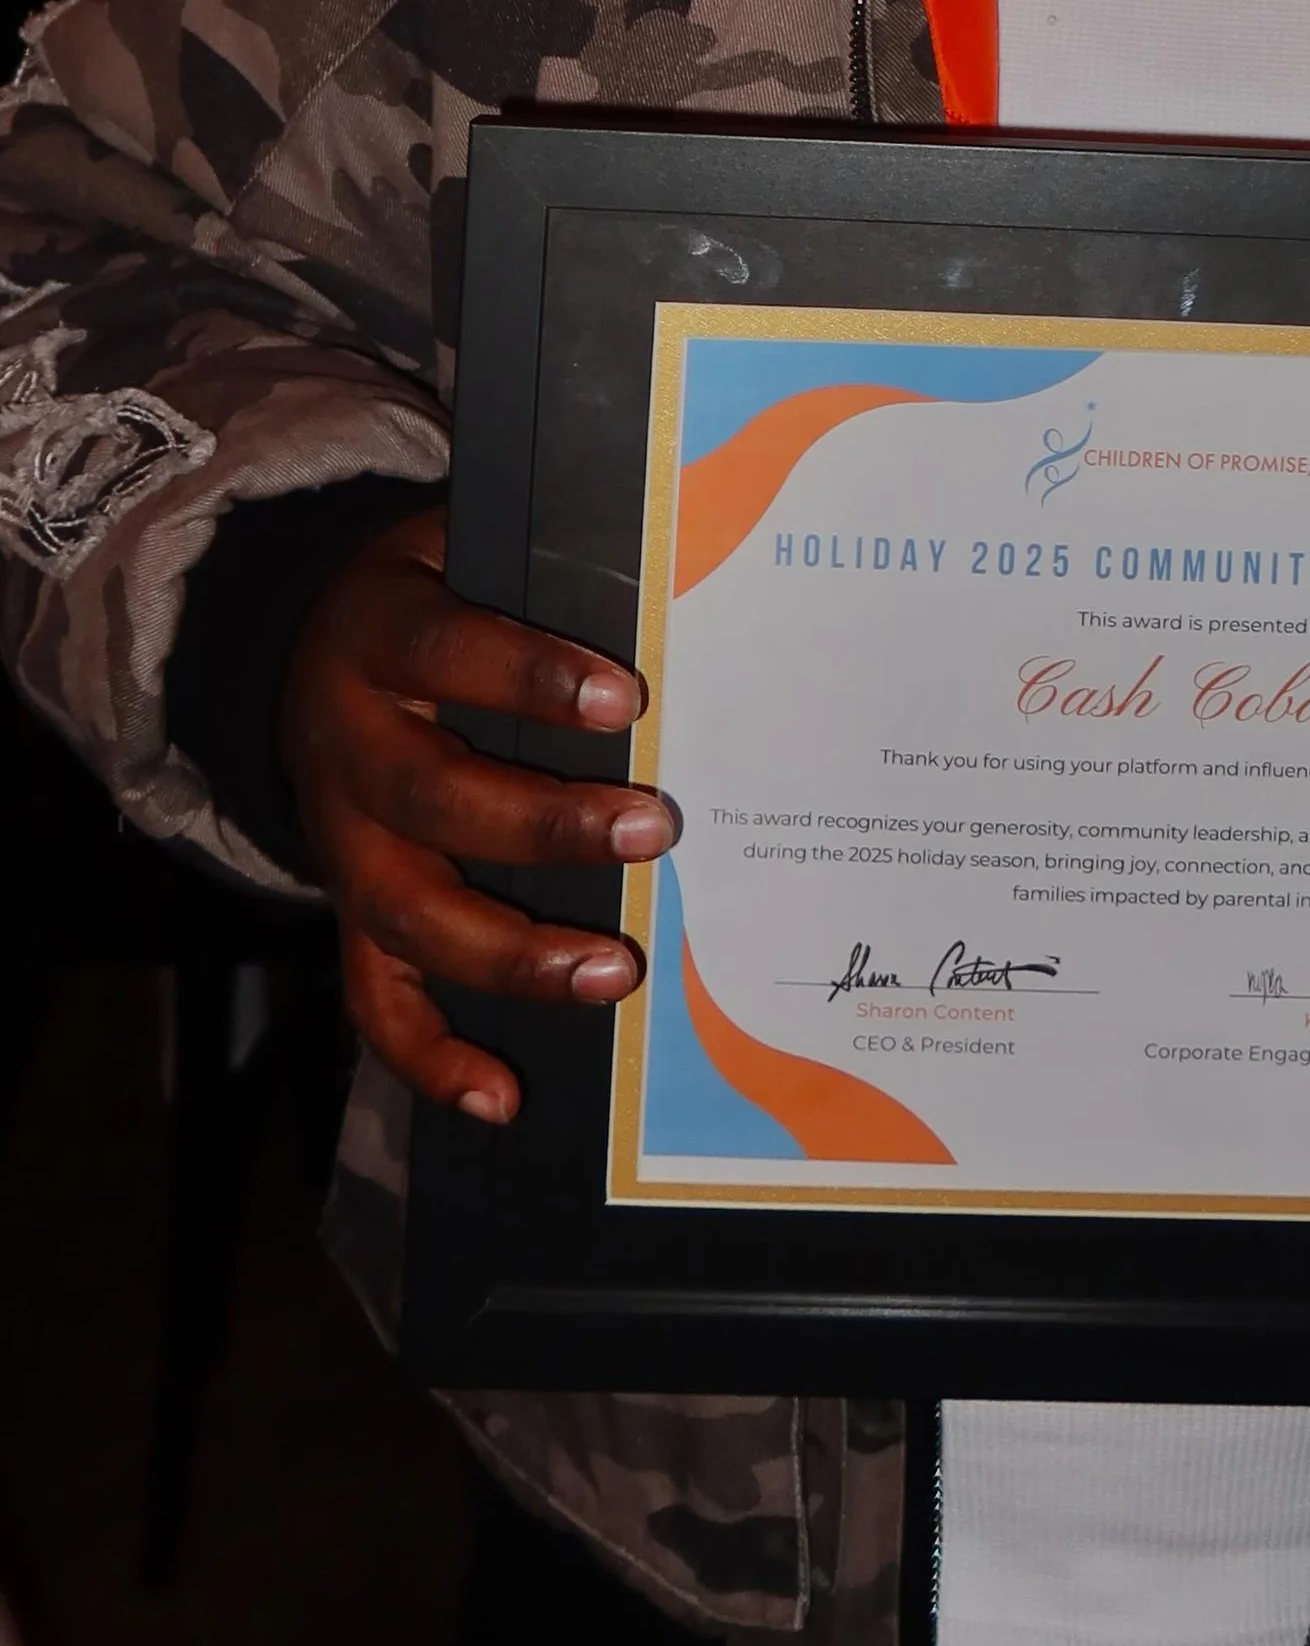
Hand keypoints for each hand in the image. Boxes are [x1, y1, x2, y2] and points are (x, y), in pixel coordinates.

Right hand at [277, 502, 677, 1125]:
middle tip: (654, 831)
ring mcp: (341, 844)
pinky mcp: (348, 911)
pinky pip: (373, 996)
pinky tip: (502, 1096)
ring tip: (614, 971)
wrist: (306, 646)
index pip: (448, 652)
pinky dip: (430, 1057)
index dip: (531, 677)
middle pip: (432, 798)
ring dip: (511, 954)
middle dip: (545, 826)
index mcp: (377, 638)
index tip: (626, 699)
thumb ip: (539, 569)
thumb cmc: (430, 598)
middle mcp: (347, 748)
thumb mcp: (458, 548)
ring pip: (406, 913)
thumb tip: (668, 580)